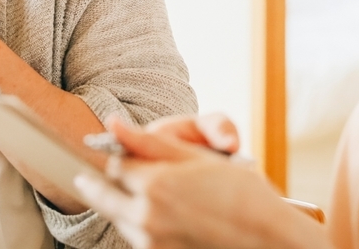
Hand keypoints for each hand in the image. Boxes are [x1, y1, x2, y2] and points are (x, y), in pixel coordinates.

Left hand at [73, 117, 305, 248]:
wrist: (269, 240)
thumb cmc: (241, 194)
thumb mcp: (197, 158)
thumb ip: (150, 142)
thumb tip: (113, 122)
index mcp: (155, 184)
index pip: (114, 165)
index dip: (118, 157)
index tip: (118, 154)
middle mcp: (147, 217)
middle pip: (104, 196)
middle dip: (99, 185)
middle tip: (89, 178)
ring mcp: (152, 243)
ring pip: (120, 219)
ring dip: (122, 206)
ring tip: (142, 196)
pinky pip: (136, 239)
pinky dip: (139, 226)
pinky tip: (162, 218)